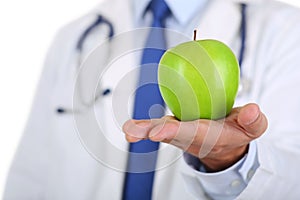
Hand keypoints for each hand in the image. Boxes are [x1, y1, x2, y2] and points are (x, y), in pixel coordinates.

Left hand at [123, 103, 267, 171]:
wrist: (221, 143)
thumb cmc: (233, 133)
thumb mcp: (252, 129)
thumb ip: (253, 121)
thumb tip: (251, 110)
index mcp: (205, 136)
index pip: (190, 132)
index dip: (175, 131)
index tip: (160, 131)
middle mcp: (186, 135)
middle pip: (168, 133)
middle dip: (152, 132)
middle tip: (133, 132)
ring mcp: (176, 131)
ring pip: (157, 129)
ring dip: (142, 129)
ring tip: (129, 129)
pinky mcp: (170, 125)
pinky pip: (156, 123)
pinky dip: (143, 124)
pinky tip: (131, 125)